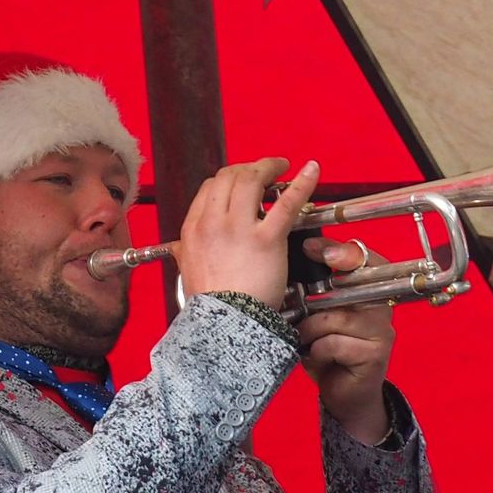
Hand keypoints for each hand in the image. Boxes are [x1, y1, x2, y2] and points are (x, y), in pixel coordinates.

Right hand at [176, 158, 319, 309]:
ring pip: (252, 180)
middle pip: (229, 176)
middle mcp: (213, 222)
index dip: (228, 180)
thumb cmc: (210, 305)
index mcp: (193, 229)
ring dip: (269, 167)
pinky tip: (312, 171)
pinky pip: (286, 203)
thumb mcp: (186, 272)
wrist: (224, 325)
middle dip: (249, 168)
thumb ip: (184, 254)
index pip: (210, 188)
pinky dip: (302, 182)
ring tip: (282, 167)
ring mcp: (239, 228)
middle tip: (265, 171)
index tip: (242, 183)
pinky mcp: (266, 239)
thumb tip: (180, 247)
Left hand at [297, 237, 394, 444]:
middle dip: (318, 296)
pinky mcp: (375, 354)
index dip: (339, 250)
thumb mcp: (318, 317)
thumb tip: (287, 264)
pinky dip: (318, 352)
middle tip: (300, 306)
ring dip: (311, 331)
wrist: (345, 396)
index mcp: (369, 290)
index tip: (310, 248)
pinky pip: (336, 343)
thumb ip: (315, 292)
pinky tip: (316, 359)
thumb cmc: (328, 352)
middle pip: (352, 284)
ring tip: (304, 341)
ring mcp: (381, 330)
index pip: (364, 257)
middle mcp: (381, 305)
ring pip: (336, 317)